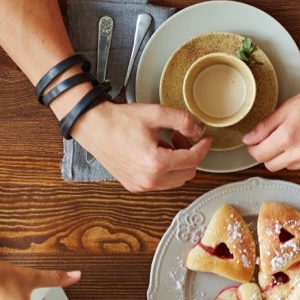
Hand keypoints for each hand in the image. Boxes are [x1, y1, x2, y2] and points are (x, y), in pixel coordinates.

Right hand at [71, 102, 211, 191]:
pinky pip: (161, 183)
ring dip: (178, 164)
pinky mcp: (134, 186)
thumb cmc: (119, 121)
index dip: (203, 147)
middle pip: (188, 173)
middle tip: (180, 136)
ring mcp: (141, 186)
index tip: (206, 138)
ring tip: (166, 143)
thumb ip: (182, 120)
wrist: (93, 127)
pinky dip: (165, 170)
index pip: (193, 159)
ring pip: (176, 180)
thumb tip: (197, 130)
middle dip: (190, 155)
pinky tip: (156, 153)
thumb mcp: (155, 113)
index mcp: (156, 163)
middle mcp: (150, 180)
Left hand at [243, 70, 299, 169]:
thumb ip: (266, 125)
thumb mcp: (289, 106)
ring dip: (287, 156)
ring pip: (290, 166)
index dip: (253, 148)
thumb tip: (249, 139)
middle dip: (268, 154)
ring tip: (297, 136)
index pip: (259, 155)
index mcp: (288, 137)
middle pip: (272, 165)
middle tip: (273, 139)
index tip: (254, 142)